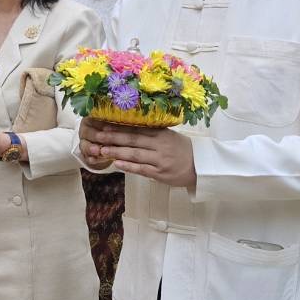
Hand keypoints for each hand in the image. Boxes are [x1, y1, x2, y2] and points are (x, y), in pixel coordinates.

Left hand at [81, 120, 195, 187]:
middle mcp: (160, 145)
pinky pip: (142, 169)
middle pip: (133, 141)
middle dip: (114, 139)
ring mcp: (160, 160)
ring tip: (103, 150)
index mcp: (161, 134)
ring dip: (117, 152)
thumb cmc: (182, 150)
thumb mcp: (169, 136)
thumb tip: (128, 128)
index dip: (120, 128)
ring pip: (135, 155)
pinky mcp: (160, 174)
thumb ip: (152, 133)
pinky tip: (117, 164)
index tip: (105, 126)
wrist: (201, 166)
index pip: (137, 129)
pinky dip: (129, 166)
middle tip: (98, 136)